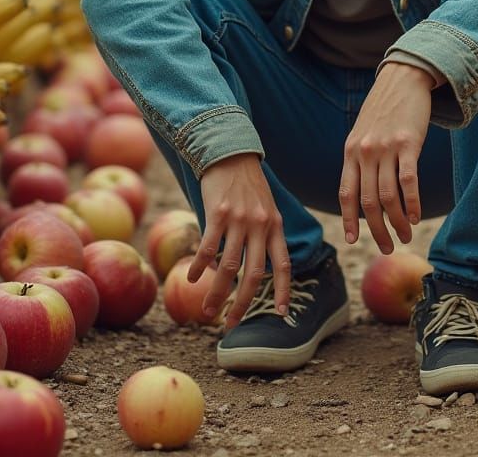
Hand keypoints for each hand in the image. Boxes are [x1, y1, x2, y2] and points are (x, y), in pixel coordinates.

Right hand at [187, 153, 289, 330]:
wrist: (231, 153)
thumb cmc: (248, 184)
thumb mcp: (267, 207)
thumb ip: (265, 233)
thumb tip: (258, 266)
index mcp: (275, 226)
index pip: (283, 265)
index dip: (283, 291)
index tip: (280, 315)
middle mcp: (260, 225)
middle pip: (254, 274)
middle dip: (243, 304)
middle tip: (232, 325)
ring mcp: (239, 220)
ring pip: (229, 267)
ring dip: (216, 293)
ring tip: (207, 311)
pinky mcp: (218, 213)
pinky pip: (208, 247)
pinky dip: (200, 267)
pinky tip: (193, 278)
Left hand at [339, 63, 432, 252]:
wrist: (403, 79)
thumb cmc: (385, 109)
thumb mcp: (363, 133)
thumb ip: (360, 159)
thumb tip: (363, 192)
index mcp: (351, 152)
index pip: (346, 193)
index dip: (349, 219)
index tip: (353, 241)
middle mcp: (365, 152)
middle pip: (368, 202)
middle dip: (377, 230)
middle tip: (388, 247)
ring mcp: (386, 148)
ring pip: (389, 197)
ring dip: (398, 223)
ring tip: (406, 236)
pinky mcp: (408, 144)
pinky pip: (408, 182)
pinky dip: (412, 204)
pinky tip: (417, 217)